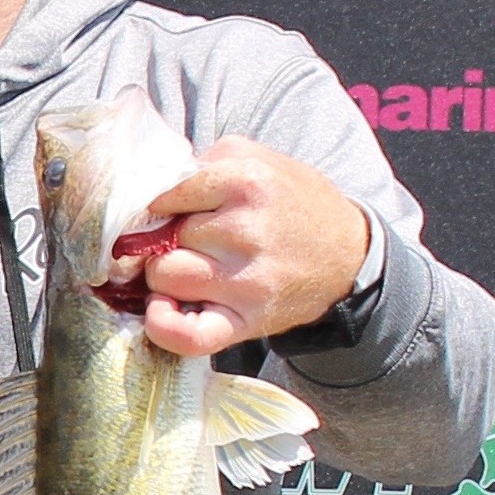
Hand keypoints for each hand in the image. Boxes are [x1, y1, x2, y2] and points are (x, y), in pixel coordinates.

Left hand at [135, 138, 371, 358]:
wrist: (349, 255)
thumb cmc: (291, 203)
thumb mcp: (256, 159)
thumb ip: (201, 164)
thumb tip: (146, 190)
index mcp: (245, 180)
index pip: (162, 194)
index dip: (160, 206)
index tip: (172, 212)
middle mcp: (246, 230)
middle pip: (162, 237)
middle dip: (166, 239)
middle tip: (193, 242)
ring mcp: (247, 281)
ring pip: (164, 277)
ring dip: (166, 276)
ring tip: (191, 268)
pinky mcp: (247, 321)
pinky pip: (188, 336)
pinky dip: (165, 328)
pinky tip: (164, 310)